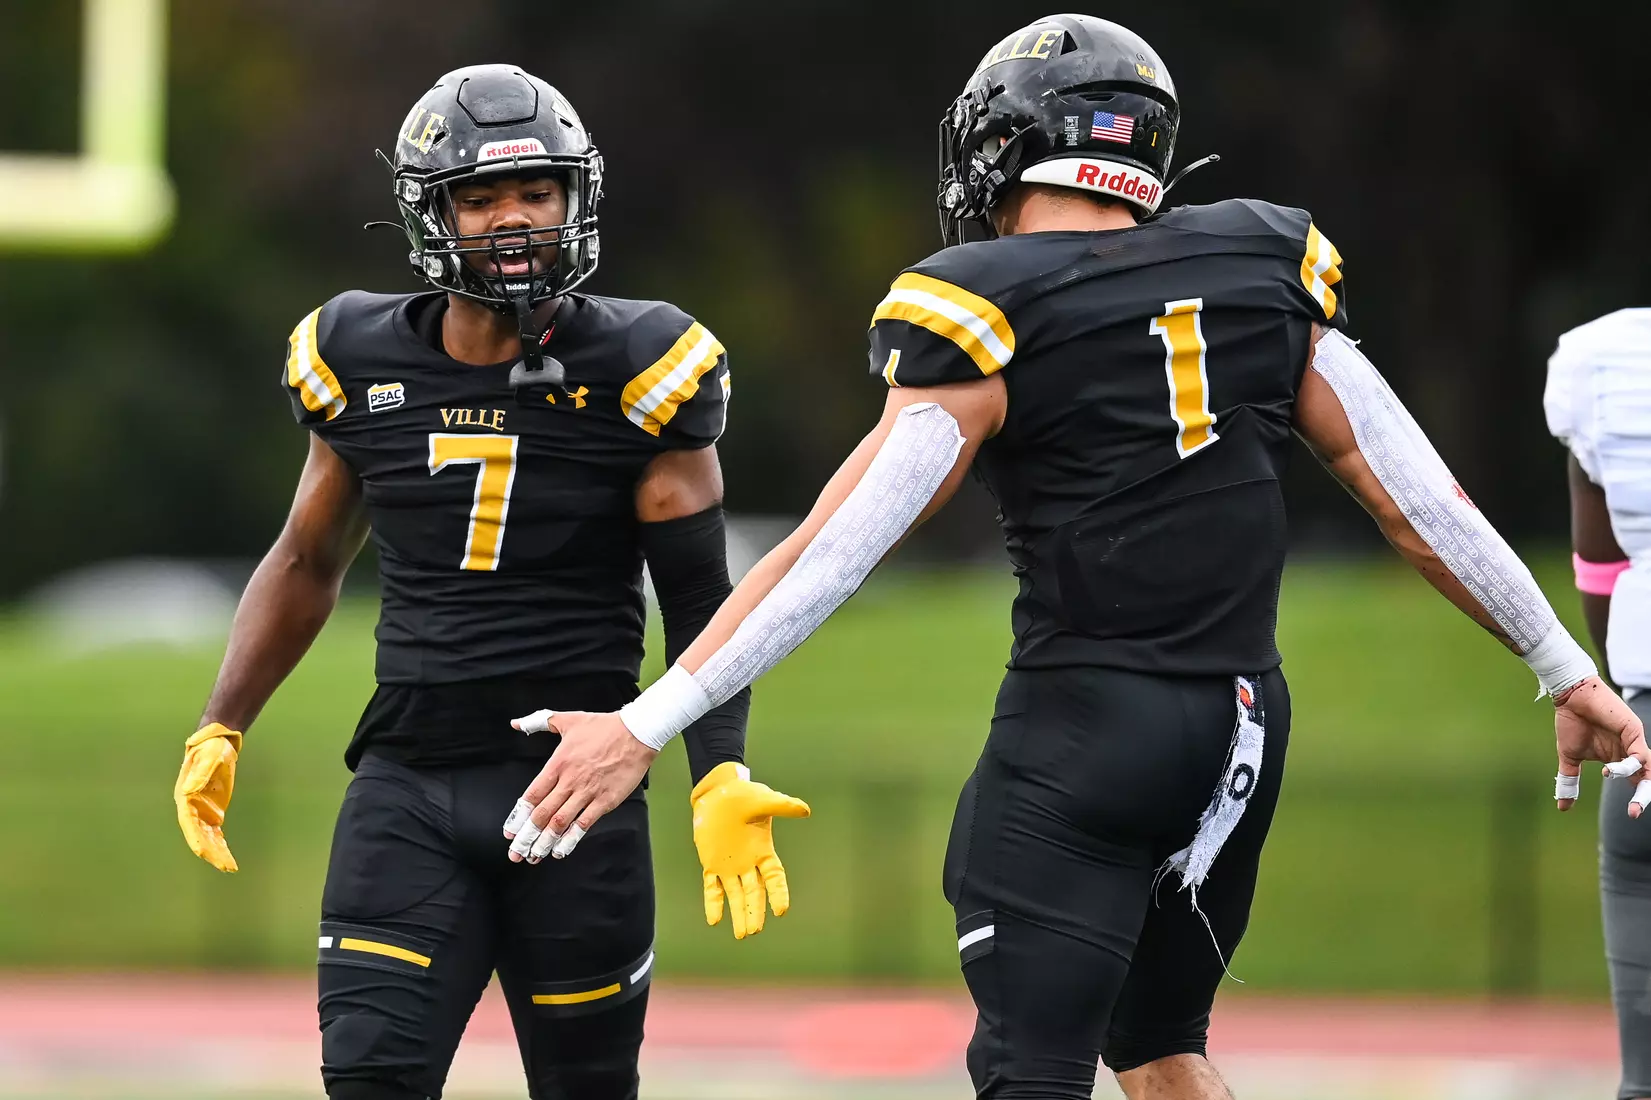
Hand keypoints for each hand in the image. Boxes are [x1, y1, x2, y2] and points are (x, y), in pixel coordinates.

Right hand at [174, 723, 241, 871]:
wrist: (216, 744)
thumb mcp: (209, 758)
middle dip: (212, 852)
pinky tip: (226, 855)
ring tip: (230, 867)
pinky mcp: (212, 811)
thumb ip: (200, 774)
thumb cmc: (210, 749)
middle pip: (200, 835)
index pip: (189, 823)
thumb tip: (187, 792)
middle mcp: (191, 808)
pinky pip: (215, 833)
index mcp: (186, 798)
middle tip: (227, 867)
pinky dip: (220, 844)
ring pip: (208, 837)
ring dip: (218, 852)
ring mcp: (202, 811)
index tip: (203, 853)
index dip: (195, 839)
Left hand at [502, 709, 657, 861]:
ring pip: (560, 823)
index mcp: (558, 764)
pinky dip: (571, 839)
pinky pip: (584, 824)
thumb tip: (516, 724)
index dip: (519, 817)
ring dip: (545, 842)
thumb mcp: (568, 719)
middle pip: (542, 814)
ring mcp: (588, 792)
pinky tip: (561, 850)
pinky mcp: (605, 801)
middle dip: (526, 836)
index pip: (531, 795)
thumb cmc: (604, 726)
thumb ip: (539, 721)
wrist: (637, 732)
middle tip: (515, 853)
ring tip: (535, 856)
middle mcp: (570, 781)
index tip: (510, 832)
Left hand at [691, 762, 810, 938]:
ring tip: (742, 934)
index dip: (778, 894)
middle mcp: (749, 863)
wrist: (718, 792)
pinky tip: (714, 920)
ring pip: (735, 895)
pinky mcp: (712, 863)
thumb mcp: (764, 800)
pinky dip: (713, 903)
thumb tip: (805, 811)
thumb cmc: (743, 795)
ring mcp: (729, 866)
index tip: (781, 911)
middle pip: (754, 892)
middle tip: (755, 930)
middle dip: (755, 911)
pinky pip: (712, 887)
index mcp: (763, 850)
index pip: (774, 877)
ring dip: (738, 913)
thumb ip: (783, 806)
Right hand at [1554, 677, 1650, 816]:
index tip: (1631, 815)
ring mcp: (1634, 741)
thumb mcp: (1569, 758)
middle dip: (1644, 796)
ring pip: (1648, 767)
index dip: (1637, 799)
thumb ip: (1569, 781)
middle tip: (1634, 813)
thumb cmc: (1572, 722)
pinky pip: (1639, 752)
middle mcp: (1630, 751)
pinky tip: (1609, 769)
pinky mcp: (1634, 730)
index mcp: (1618, 758)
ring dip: (1640, 782)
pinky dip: (1630, 763)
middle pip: (1647, 778)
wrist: (1571, 696)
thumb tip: (1563, 806)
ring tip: (1607, 776)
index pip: (1636, 782)